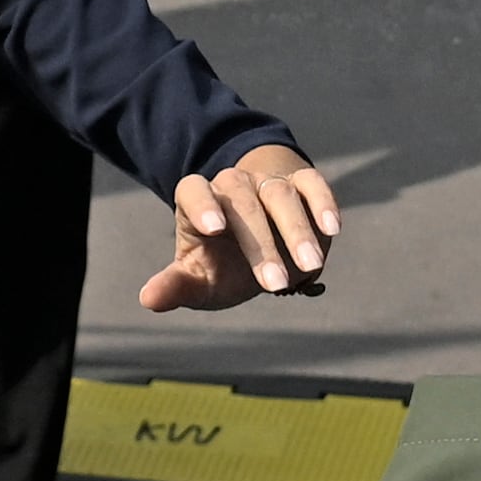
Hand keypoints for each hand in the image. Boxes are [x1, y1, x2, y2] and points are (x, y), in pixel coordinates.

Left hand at [137, 142, 342, 308]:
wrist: (261, 243)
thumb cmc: (222, 266)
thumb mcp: (199, 280)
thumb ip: (177, 286)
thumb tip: (148, 298)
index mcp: (197, 201)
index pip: (193, 190)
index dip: (202, 205)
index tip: (213, 229)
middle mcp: (232, 185)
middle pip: (243, 201)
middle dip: (261, 243)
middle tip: (274, 284)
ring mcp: (268, 182)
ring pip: (280, 194)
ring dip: (296, 230)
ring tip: (309, 266)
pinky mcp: (302, 184)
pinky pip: (313, 185)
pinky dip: (323, 203)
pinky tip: (332, 229)